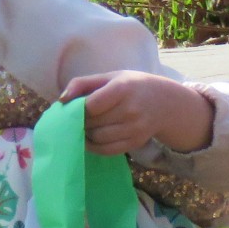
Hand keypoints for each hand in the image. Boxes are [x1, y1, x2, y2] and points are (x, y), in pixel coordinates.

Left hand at [61, 70, 216, 153]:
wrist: (166, 103)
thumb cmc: (131, 86)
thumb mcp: (109, 77)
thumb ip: (82, 83)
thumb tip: (61, 100)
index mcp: (122, 89)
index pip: (91, 105)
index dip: (78, 108)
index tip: (74, 106)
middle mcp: (131, 110)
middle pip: (93, 122)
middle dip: (80, 121)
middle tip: (78, 117)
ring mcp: (136, 128)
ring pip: (98, 138)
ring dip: (86, 134)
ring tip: (86, 126)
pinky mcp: (136, 142)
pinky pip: (108, 150)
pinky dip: (94, 147)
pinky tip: (91, 138)